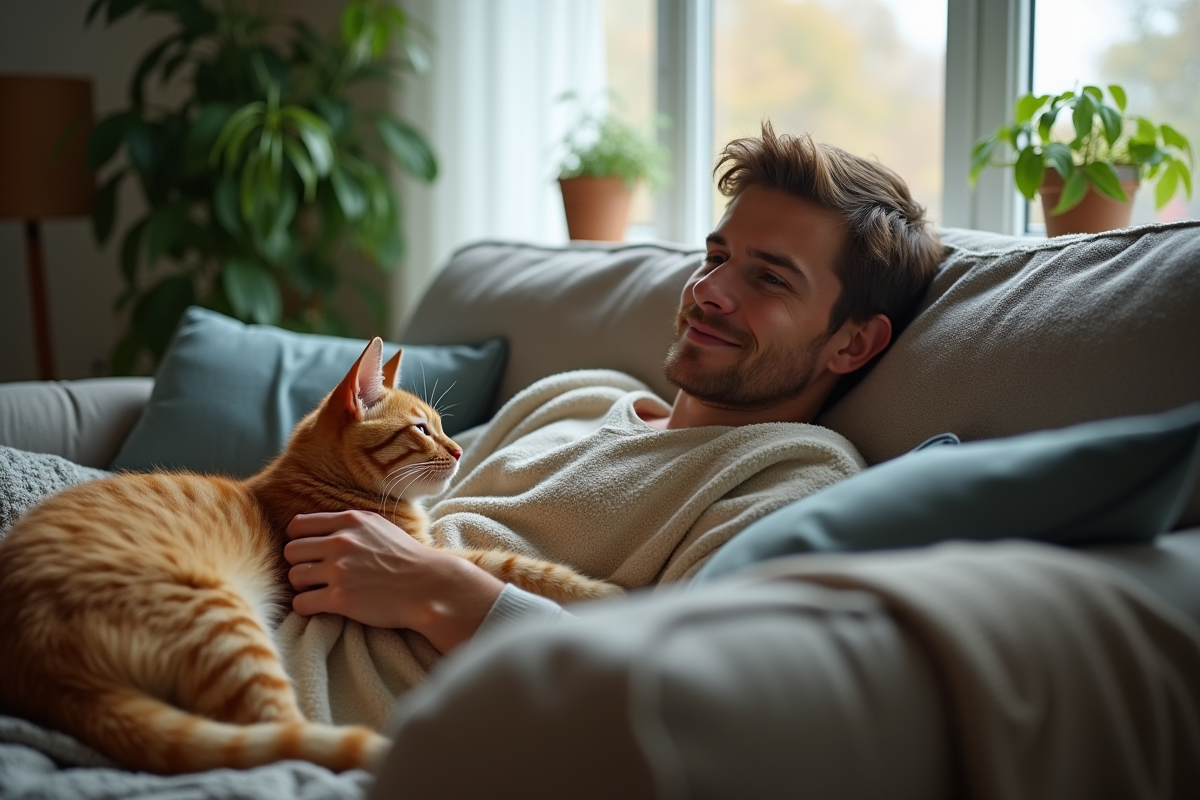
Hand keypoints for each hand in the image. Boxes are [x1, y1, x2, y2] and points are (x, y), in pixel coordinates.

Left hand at [283, 510, 504, 652]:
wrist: (429, 587)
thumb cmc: (408, 558)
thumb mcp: (380, 527)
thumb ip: (350, 525)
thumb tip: (324, 529)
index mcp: (350, 522)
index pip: (298, 526)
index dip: (298, 540)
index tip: (309, 553)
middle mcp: (341, 542)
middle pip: (291, 551)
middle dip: (299, 564)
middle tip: (314, 575)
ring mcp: (339, 570)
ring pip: (294, 576)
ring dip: (302, 586)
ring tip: (319, 591)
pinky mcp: (340, 599)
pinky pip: (301, 603)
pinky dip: (306, 607)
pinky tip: (321, 606)